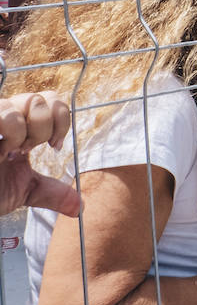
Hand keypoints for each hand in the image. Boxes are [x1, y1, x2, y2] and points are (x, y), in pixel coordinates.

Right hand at [0, 92, 80, 216]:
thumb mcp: (22, 191)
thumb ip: (51, 193)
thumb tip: (80, 207)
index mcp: (19, 124)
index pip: (52, 99)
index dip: (62, 119)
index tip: (55, 146)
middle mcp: (4, 115)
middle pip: (43, 97)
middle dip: (46, 127)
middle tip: (30, 150)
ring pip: (28, 100)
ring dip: (27, 131)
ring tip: (11, 151)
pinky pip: (5, 111)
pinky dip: (12, 131)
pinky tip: (1, 151)